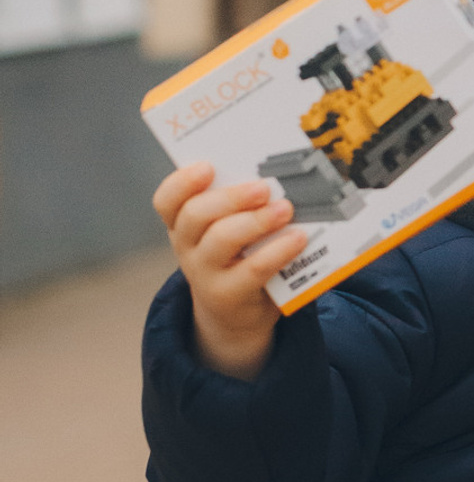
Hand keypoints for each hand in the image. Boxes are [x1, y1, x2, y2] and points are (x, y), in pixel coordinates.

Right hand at [154, 161, 305, 379]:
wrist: (236, 315)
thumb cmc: (239, 258)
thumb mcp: (231, 231)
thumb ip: (242, 206)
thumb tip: (280, 175)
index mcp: (183, 224)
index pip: (167, 201)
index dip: (182, 182)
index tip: (207, 166)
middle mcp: (186, 247)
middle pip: (195, 215)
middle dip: (231, 197)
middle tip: (263, 188)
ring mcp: (205, 273)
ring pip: (221, 239)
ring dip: (256, 221)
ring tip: (285, 209)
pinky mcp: (229, 294)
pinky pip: (253, 269)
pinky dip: (278, 251)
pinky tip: (299, 239)